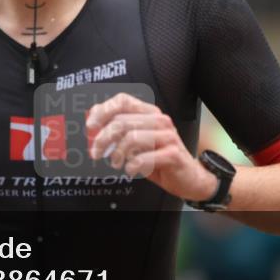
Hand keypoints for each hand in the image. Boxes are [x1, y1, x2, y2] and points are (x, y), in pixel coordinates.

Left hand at [86, 93, 217, 201]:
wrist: (189, 178)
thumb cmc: (159, 159)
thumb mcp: (137, 142)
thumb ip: (120, 130)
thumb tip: (92, 123)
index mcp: (149, 113)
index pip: (123, 100)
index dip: (103, 110)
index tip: (90, 125)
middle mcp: (159, 120)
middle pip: (121, 121)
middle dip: (103, 139)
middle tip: (96, 152)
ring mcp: (168, 136)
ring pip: (131, 138)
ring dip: (118, 154)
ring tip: (116, 163)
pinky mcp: (172, 154)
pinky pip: (144, 157)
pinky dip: (132, 166)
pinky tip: (132, 170)